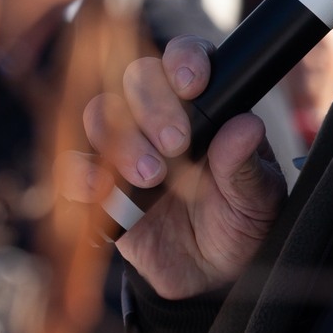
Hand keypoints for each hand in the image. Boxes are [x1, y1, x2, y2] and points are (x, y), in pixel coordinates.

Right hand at [74, 37, 285, 299]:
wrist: (213, 273)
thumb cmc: (240, 221)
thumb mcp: (257, 198)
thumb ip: (247, 166)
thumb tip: (246, 127)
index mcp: (205, 104)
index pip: (186, 59)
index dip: (183, 61)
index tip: (192, 84)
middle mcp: (159, 116)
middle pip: (137, 79)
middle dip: (152, 107)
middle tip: (176, 145)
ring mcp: (126, 147)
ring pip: (101, 114)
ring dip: (122, 141)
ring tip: (152, 177)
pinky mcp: (101, 186)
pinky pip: (75, 167)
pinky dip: (80, 175)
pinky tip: (99, 190)